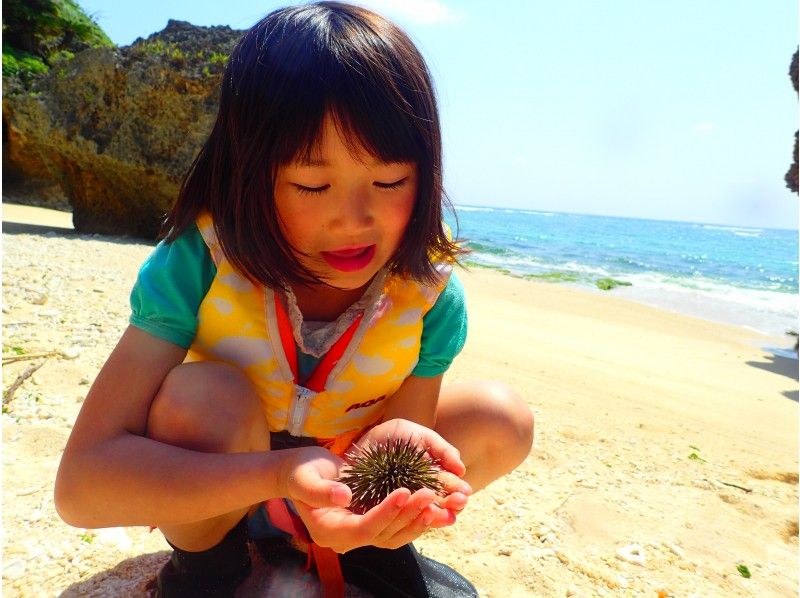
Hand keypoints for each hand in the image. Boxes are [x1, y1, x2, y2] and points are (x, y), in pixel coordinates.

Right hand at [278, 446, 440, 551]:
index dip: (385, 513)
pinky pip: (393, 529)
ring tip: (433, 500)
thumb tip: (345, 497)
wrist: (300, 472)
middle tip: (428, 492)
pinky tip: (428, 505)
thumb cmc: (300, 471)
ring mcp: (357, 534)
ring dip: (414, 520)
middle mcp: (344, 539)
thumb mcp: (304, 477)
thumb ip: (320, 490)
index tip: (404, 491)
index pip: (362, 529)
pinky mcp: (368, 524)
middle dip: (406, 515)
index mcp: (327, 531)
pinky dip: (411, 519)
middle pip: (382, 534)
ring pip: (392, 536)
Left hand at [358, 419, 471, 522]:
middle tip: (458, 503)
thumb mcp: (422, 437)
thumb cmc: (396, 436)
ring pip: (418, 518)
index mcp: (431, 482)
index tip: (464, 493)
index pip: (448, 493)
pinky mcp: (379, 510)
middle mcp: (417, 497)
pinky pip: (393, 519)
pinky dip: (403, 518)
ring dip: (431, 517)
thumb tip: (461, 470)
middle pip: (437, 508)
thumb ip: (442, 450)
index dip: (456, 494)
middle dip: (449, 507)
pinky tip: (411, 514)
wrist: (365, 434)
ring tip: (438, 512)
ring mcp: (399, 506)